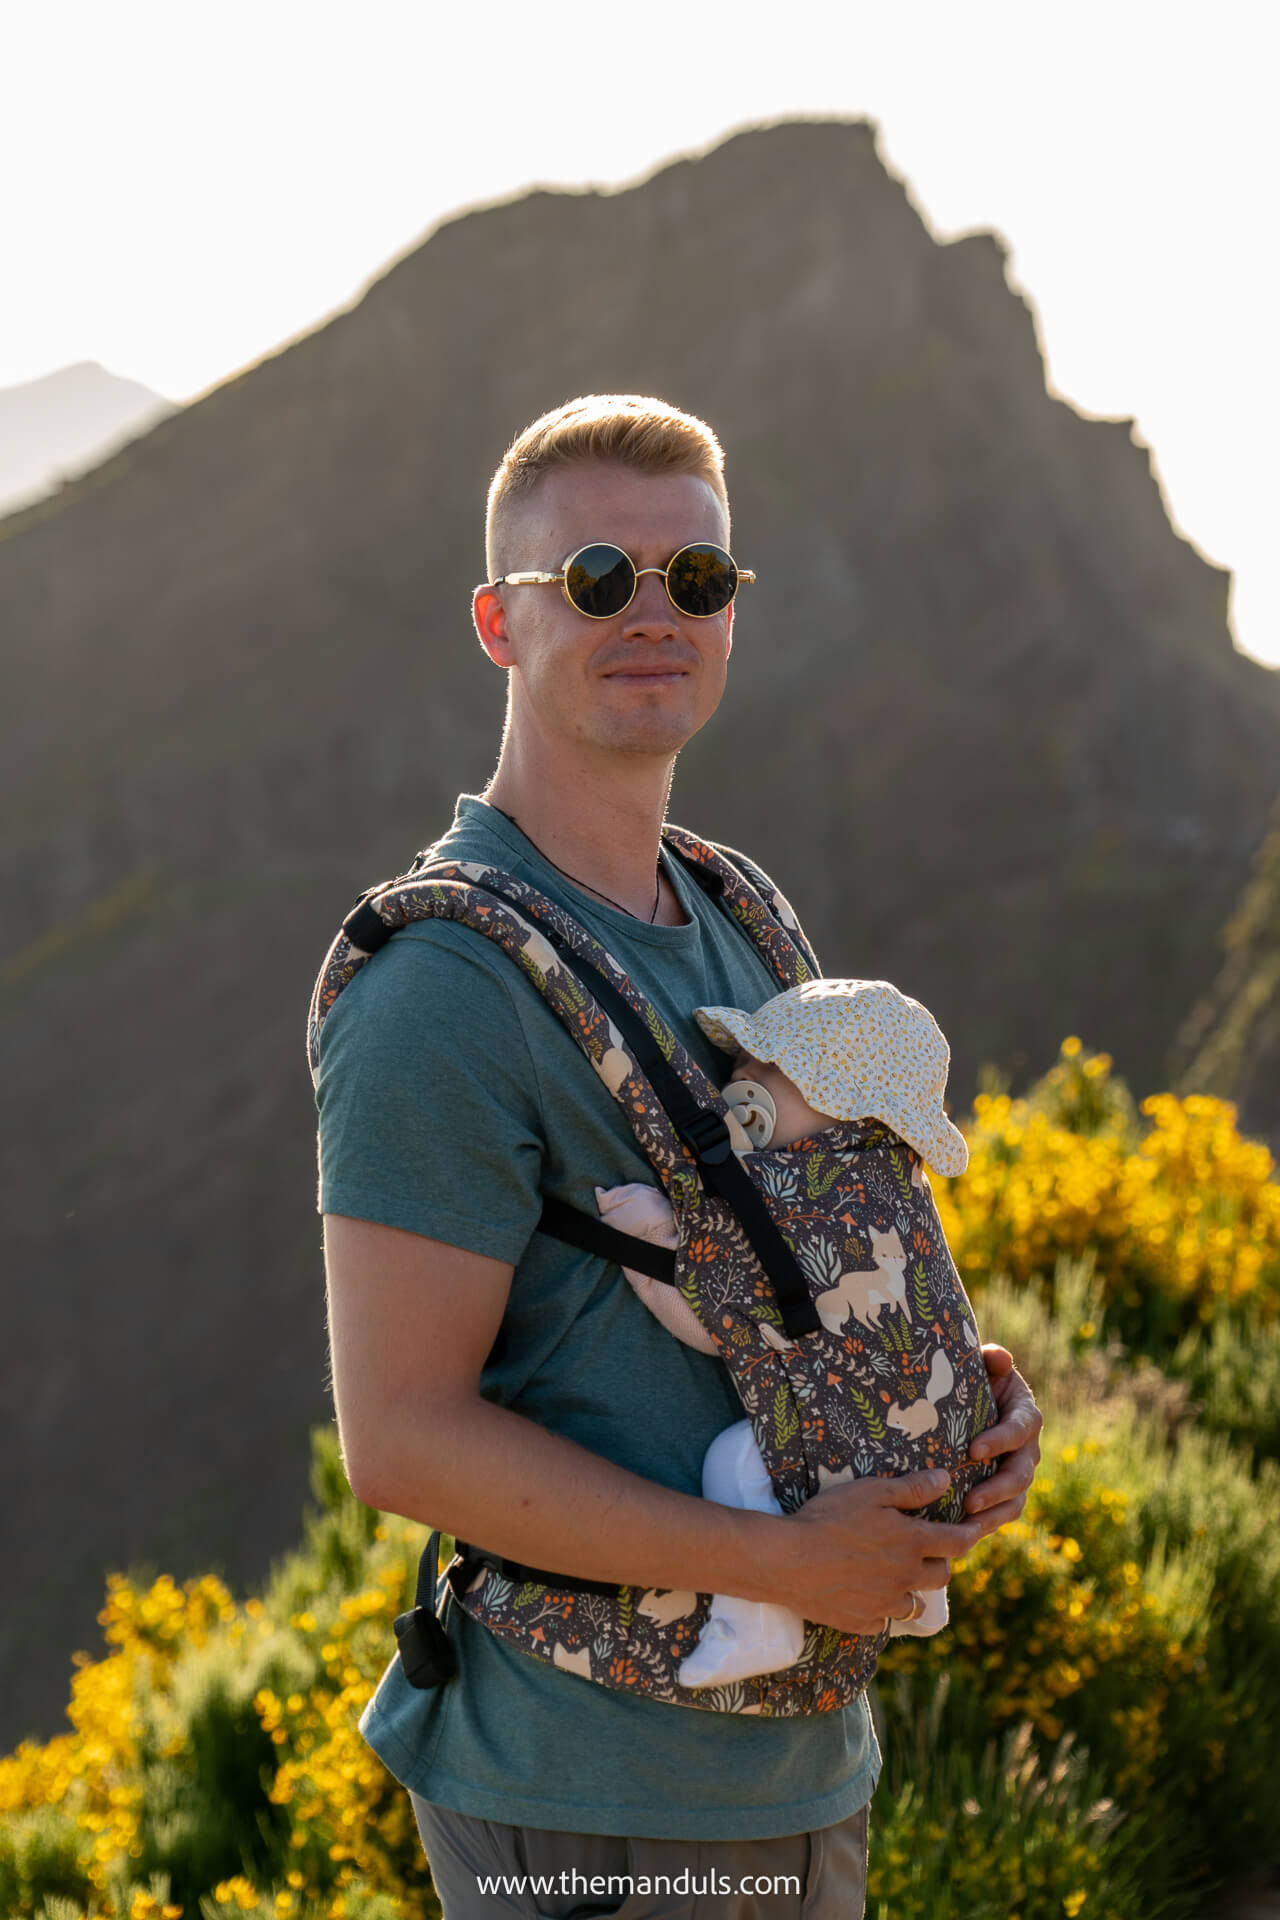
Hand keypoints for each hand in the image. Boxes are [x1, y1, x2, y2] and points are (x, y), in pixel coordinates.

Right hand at [776, 1468, 985, 1636]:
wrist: (788, 1559)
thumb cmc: (829, 1518)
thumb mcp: (871, 1491)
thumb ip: (911, 1488)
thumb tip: (945, 1479)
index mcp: (911, 1543)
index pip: (957, 1542)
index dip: (971, 1534)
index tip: (977, 1530)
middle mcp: (905, 1577)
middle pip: (941, 1576)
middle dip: (939, 1563)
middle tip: (926, 1552)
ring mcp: (884, 1604)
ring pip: (915, 1604)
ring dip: (912, 1591)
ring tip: (898, 1578)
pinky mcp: (861, 1622)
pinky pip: (883, 1621)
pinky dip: (882, 1610)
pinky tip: (868, 1597)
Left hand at [964, 1345, 1041, 1532]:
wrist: (968, 1405)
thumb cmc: (975, 1381)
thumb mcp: (983, 1366)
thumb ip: (991, 1359)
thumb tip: (999, 1357)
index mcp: (1025, 1415)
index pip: (1020, 1429)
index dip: (1000, 1440)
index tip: (973, 1450)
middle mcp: (1028, 1448)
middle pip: (1020, 1473)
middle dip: (996, 1488)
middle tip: (969, 1499)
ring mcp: (1019, 1473)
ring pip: (1015, 1500)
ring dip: (993, 1513)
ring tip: (966, 1520)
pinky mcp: (1006, 1493)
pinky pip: (1004, 1513)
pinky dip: (987, 1524)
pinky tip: (964, 1531)